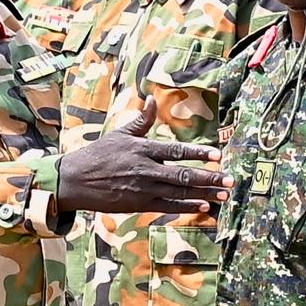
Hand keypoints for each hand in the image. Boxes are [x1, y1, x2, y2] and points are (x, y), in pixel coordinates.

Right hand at [55, 101, 226, 212]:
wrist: (75, 180)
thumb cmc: (99, 155)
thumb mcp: (120, 134)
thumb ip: (141, 120)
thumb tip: (151, 99)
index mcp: (142, 149)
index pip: (176, 151)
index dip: (198, 153)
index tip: (217, 155)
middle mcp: (146, 169)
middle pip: (184, 174)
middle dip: (209, 177)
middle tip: (230, 179)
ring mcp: (143, 189)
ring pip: (179, 192)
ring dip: (204, 194)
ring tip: (224, 194)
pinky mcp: (139, 204)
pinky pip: (168, 206)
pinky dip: (186, 206)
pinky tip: (203, 206)